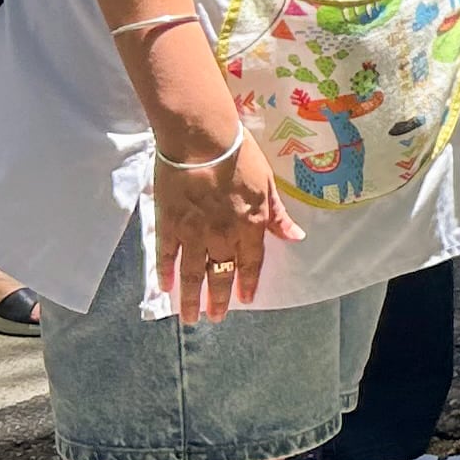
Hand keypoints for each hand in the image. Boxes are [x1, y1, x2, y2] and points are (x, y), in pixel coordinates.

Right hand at [126, 27, 291, 323]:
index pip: (252, 261)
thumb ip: (277, 214)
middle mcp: (223, 235)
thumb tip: (295, 237)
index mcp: (251, 224)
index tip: (245, 299)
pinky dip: (164, 274)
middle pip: (221, 272)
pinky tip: (163, 289)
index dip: (248, 282)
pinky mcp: (168, 223)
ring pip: (193, 273)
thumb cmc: (239, 155)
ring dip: (192, 298)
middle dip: (219, 299)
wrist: (201, 140)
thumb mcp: (268, 183)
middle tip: (215, 319)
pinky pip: (166, 255)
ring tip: (190, 319)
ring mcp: (194, 232)